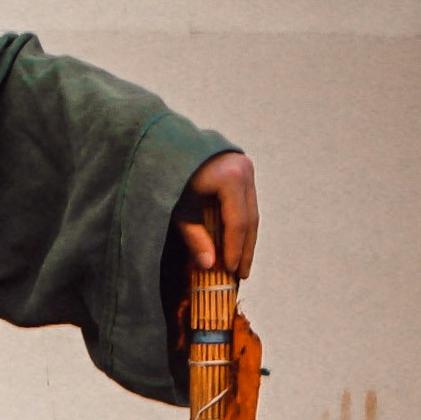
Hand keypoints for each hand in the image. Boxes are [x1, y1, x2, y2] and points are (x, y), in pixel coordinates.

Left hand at [176, 151, 258, 279]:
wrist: (169, 144)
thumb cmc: (169, 176)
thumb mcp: (177, 208)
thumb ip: (194, 236)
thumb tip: (209, 265)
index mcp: (230, 177)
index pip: (237, 222)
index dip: (235, 249)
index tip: (231, 272)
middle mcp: (243, 170)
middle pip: (249, 218)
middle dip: (245, 249)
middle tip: (242, 275)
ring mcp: (246, 167)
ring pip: (252, 211)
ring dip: (246, 240)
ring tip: (241, 265)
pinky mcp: (243, 169)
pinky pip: (246, 203)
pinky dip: (242, 225)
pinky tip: (238, 244)